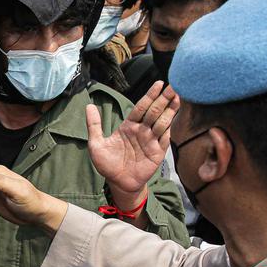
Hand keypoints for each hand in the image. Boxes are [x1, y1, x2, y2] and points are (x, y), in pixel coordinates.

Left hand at [88, 81, 177, 199]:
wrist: (118, 183)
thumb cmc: (107, 164)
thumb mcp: (96, 144)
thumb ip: (94, 125)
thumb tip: (89, 106)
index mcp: (129, 126)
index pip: (141, 107)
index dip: (150, 95)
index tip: (158, 83)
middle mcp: (142, 131)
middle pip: (154, 111)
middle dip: (163, 99)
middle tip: (172, 86)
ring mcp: (151, 141)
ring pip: (162, 122)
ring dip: (170, 110)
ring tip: (177, 97)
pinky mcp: (157, 152)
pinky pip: (165, 138)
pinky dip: (169, 128)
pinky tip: (174, 118)